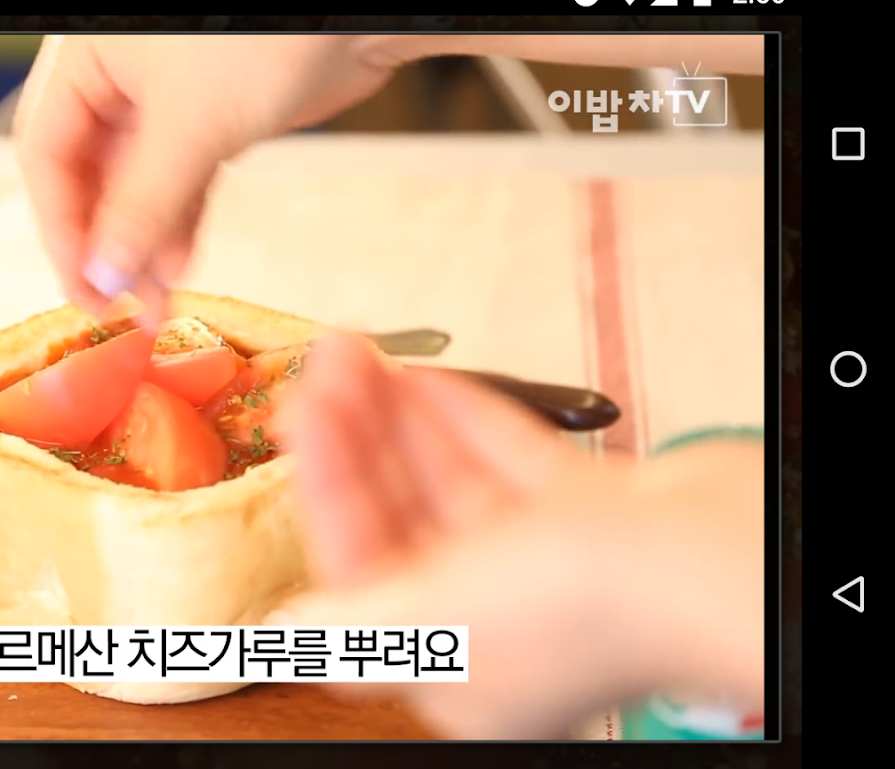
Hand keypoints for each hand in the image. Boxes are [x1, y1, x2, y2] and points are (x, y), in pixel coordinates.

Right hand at [12, 35, 414, 320]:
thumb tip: (105, 274)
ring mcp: (165, 93)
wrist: (354, 16)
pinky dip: (178, 220)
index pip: (45, 152)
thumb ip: (142, 206)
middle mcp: (116, 72)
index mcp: (84, 54)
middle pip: (88, 172)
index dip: (61, 228)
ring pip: (136, 182)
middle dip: (106, 243)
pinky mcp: (213, 112)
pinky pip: (178, 177)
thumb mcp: (190, 126)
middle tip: (121, 307)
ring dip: (145, 244)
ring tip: (157, 301)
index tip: (86, 291)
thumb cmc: (265, 35)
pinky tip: (180, 263)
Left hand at [272, 334, 764, 738]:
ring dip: (403, 417)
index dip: (322, 485)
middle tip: (327, 364)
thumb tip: (285, 634)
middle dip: (358, 435)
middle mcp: (497, 618)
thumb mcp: (438, 620)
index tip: (299, 412)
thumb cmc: (591, 604)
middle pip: (403, 514)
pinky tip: (429, 378)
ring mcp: (550, 567)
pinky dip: (469, 421)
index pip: (361, 565)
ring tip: (362, 352)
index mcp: (453, 658)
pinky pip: (512, 463)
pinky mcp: (596, 521)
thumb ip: (354, 626)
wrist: (726, 556)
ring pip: (451, 483)